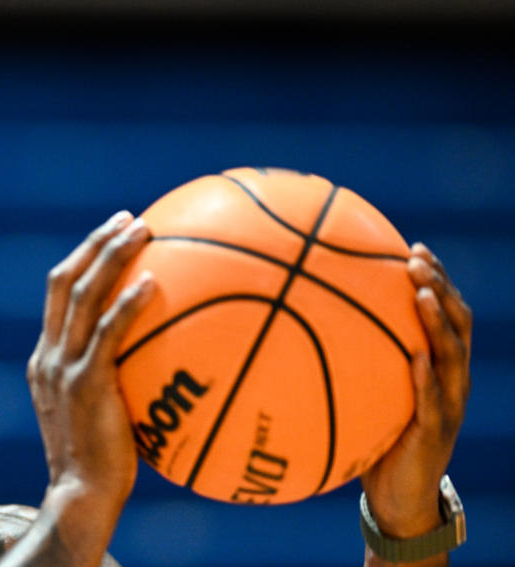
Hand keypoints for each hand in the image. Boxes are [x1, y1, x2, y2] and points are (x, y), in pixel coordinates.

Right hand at [27, 210, 154, 504]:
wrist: (80, 495)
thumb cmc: (102, 462)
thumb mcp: (101, 414)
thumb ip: (115, 381)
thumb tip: (161, 360)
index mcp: (47, 358)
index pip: (59, 294)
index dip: (85, 258)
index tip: (115, 235)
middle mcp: (48, 354)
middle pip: (63, 281)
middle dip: (95, 243)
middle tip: (130, 218)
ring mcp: (62, 367)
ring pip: (80, 294)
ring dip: (110, 255)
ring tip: (143, 229)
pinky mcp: (83, 383)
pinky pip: (106, 333)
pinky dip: (127, 303)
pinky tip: (154, 283)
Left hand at [361, 242, 471, 538]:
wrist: (398, 496)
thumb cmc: (378, 438)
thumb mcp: (368, 394)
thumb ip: (353, 362)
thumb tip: (304, 326)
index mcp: (438, 366)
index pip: (445, 314)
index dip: (436, 279)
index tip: (415, 248)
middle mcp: (450, 380)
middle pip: (456, 324)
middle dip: (440, 287)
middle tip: (417, 258)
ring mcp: (448, 406)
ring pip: (452, 356)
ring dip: (438, 322)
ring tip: (422, 292)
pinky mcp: (435, 434)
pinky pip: (433, 401)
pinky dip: (426, 378)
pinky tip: (417, 356)